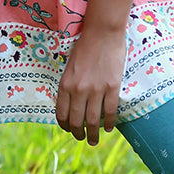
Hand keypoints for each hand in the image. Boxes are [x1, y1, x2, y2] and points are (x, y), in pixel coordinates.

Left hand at [55, 28, 126, 145]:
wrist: (102, 32)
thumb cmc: (85, 46)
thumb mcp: (70, 66)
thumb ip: (70, 85)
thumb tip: (73, 102)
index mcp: (65, 84)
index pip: (61, 113)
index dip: (65, 126)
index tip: (70, 130)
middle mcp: (78, 90)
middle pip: (77, 120)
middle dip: (78, 134)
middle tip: (83, 140)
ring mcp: (96, 89)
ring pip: (93, 120)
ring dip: (93, 134)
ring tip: (94, 141)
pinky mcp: (112, 87)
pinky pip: (110, 111)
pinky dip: (109, 123)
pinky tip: (109, 128)